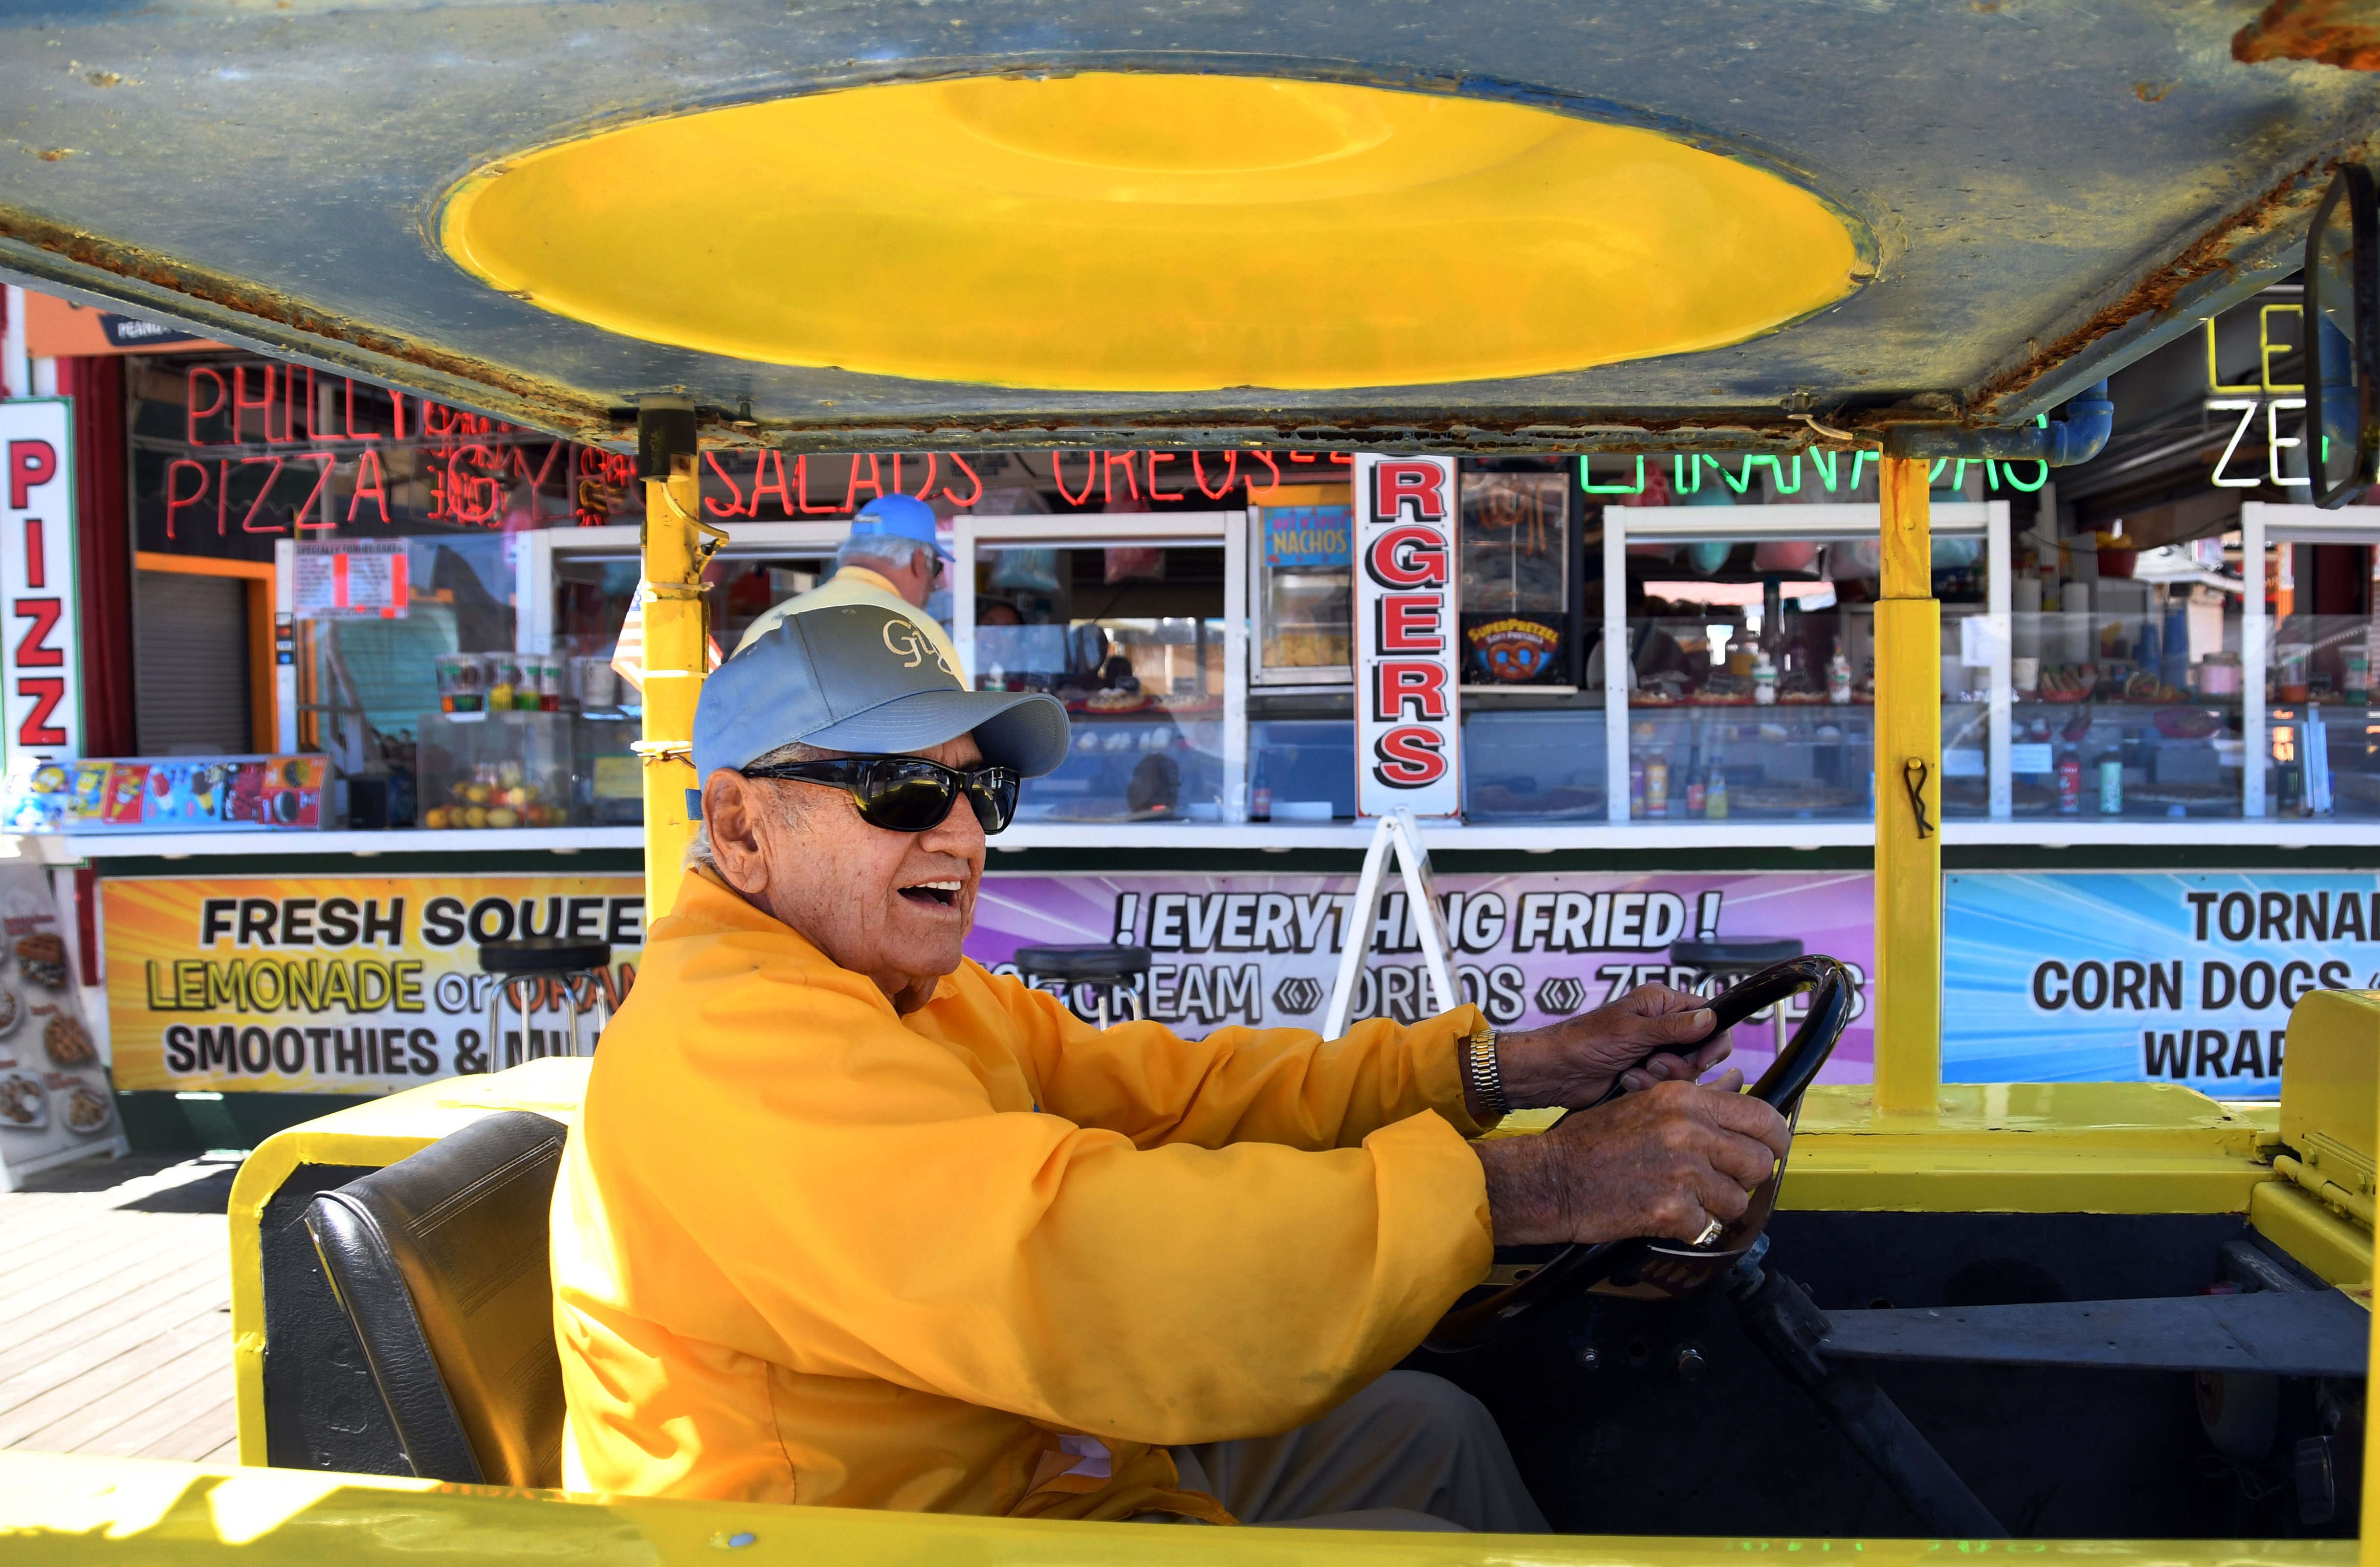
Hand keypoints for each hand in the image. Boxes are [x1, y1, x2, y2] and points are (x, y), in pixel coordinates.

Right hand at [1471, 1075, 1792, 1245]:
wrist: (1552, 1178)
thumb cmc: (1591, 1141)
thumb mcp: (1643, 1101)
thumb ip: (1696, 1098)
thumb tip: (1737, 1083)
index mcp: (1684, 1098)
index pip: (1761, 1116)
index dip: (1776, 1139)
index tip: (1772, 1150)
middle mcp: (1688, 1130)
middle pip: (1759, 1162)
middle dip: (1746, 1178)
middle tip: (1723, 1182)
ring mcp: (1682, 1171)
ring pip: (1738, 1200)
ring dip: (1718, 1207)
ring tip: (1687, 1200)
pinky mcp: (1671, 1210)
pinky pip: (1709, 1227)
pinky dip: (1693, 1229)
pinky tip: (1668, 1216)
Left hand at [1482, 984, 1734, 1115]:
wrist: (1557, 1072)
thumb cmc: (1586, 1041)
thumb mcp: (1633, 1031)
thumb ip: (1674, 1027)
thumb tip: (1711, 1018)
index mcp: (1661, 1003)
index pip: (1708, 1015)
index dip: (1712, 1039)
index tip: (1704, 1059)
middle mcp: (1662, 1025)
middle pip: (1701, 1049)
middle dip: (1680, 1063)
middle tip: (1655, 1063)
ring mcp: (1655, 1051)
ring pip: (1684, 1071)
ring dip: (1659, 1076)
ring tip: (1632, 1072)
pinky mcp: (1646, 1074)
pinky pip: (1665, 1086)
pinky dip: (1647, 1086)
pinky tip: (1625, 1081)